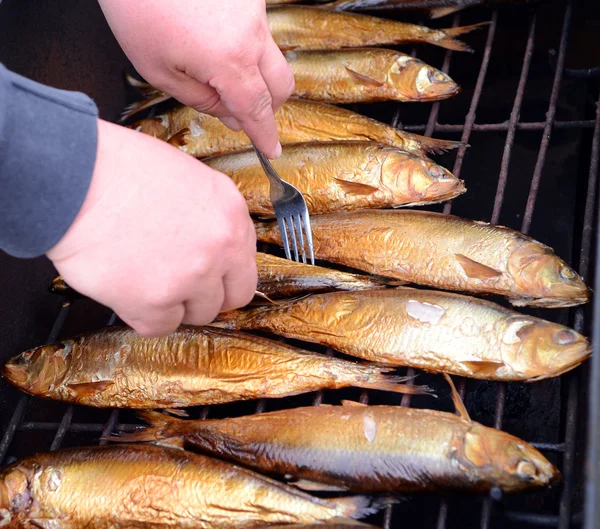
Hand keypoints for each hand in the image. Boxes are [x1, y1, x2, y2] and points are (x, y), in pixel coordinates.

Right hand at [47, 120, 256, 336]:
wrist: (75, 179)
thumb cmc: (119, 170)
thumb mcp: (187, 177)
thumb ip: (209, 216)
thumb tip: (210, 243)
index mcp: (230, 212)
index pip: (246, 263)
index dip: (225, 273)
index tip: (211, 275)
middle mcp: (219, 247)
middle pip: (233, 296)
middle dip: (209, 295)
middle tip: (182, 286)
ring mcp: (190, 278)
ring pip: (198, 315)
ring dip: (175, 304)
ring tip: (146, 279)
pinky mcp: (155, 303)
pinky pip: (160, 327)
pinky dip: (144, 315)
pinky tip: (129, 290)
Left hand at [98, 0, 293, 158]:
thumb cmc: (136, 6)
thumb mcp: (158, 70)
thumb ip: (201, 100)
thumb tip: (231, 115)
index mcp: (229, 60)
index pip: (257, 109)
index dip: (265, 134)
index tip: (272, 150)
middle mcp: (251, 33)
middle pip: (281, 84)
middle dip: (268, 106)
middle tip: (242, 113)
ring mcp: (254, 9)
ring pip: (271, 56)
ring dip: (254, 73)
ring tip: (212, 66)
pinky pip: (258, 31)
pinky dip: (244, 46)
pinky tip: (213, 38)